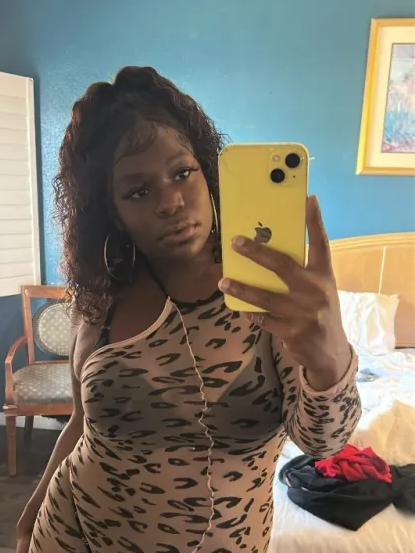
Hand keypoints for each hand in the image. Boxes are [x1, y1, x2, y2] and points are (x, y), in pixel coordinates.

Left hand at [219, 196, 350, 390]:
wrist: (330, 353)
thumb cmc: (320, 313)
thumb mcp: (320, 290)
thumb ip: (302, 273)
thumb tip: (268, 252)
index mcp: (324, 276)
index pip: (321, 244)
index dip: (315, 221)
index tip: (308, 199)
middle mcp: (316, 291)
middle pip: (283, 265)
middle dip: (257, 252)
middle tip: (235, 242)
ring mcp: (303, 313)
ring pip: (265, 296)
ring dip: (241, 288)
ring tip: (223, 281)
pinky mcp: (292, 331)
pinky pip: (262, 318)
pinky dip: (248, 311)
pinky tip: (236, 305)